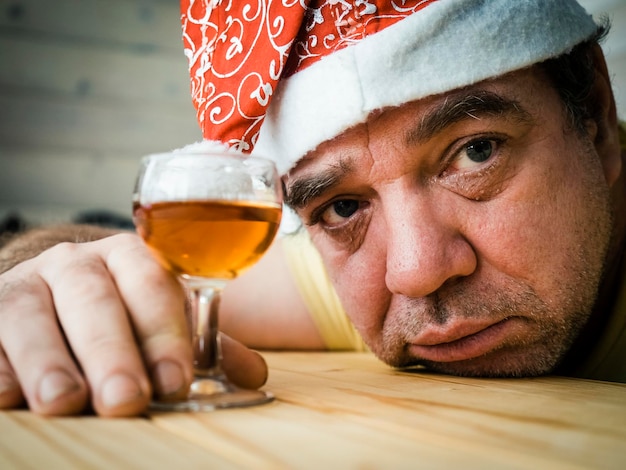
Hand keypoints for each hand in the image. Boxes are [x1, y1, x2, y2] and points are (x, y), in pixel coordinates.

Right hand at [0, 233, 267, 415]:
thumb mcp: (159, 321)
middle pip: (94, 301)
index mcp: (129, 258)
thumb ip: (202, 345)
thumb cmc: (117, 314)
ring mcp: (25, 285)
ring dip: (49, 361)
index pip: (152, 285)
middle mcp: (76, 264)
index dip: (164, 331)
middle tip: (127, 399)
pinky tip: (8, 396)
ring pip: (31, 315)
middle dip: (111, 352)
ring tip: (65, 402)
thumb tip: (254, 375)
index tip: (176, 378)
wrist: (50, 294)